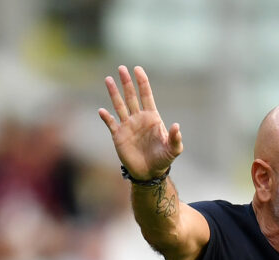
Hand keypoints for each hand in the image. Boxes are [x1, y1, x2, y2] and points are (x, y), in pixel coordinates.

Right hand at [98, 65, 182, 179]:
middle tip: (122, 68)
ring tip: (108, 79)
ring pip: (119, 105)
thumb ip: (175, 138)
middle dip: (127, 82)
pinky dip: (106, 117)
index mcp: (152, 118)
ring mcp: (128, 126)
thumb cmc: (163, 160)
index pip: (146, 96)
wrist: (149, 173)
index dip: (142, 82)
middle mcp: (138, 119)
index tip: (138, 69)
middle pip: (131, 96)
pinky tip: (102, 110)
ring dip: (114, 93)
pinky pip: (111, 123)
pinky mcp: (118, 136)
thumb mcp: (173, 150)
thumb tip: (176, 126)